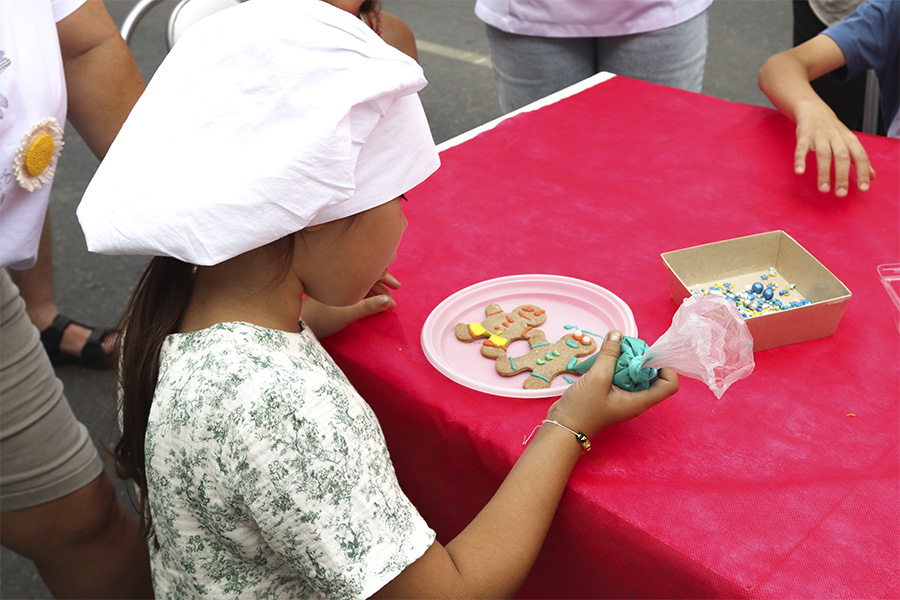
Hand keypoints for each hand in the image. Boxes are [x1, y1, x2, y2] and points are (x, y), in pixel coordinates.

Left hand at [300, 273, 400, 337]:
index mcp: (342, 274)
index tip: (397, 285)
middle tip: (397, 288)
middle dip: (383, 281)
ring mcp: (337, 282)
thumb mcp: (347, 314)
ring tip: (390, 302)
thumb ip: (368, 307)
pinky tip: (377, 301)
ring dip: (377, 289)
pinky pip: (356, 287)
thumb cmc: (321, 319)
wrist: (301, 324)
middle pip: (366, 272)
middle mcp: (340, 274)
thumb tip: (389, 301)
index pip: (368, 267)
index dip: (384, 273)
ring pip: (362, 280)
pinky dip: (369, 293)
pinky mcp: (335, 289)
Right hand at [546, 330, 677, 438]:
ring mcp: (624, 397)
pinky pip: (622, 376)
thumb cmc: (582, 409)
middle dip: (643, 358)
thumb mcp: (597, 378)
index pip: (669, 384)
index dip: (665, 367)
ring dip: (628, 360)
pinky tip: (605, 359)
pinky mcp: (613, 393)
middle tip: (627, 347)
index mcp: (640, 400)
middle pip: (653, 375)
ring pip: (636, 374)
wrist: (563, 426)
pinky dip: (617, 365)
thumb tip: (617, 334)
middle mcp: (636, 399)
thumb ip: (609, 355)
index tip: (649, 353)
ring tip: (614, 350)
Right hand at [794, 101, 874, 196]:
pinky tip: (799, 172)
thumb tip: (871, 176)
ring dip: (823, 173)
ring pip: (823, 155)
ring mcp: (819, 136)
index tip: (863, 188)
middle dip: (842, 176)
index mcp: (849, 140)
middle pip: (842, 157)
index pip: (860, 157)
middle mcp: (836, 137)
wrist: (814, 111)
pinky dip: (800, 160)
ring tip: (823, 190)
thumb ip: (859, 159)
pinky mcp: (804, 136)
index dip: (863, 172)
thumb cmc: (833, 131)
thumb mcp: (849, 142)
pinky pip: (801, 149)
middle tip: (841, 194)